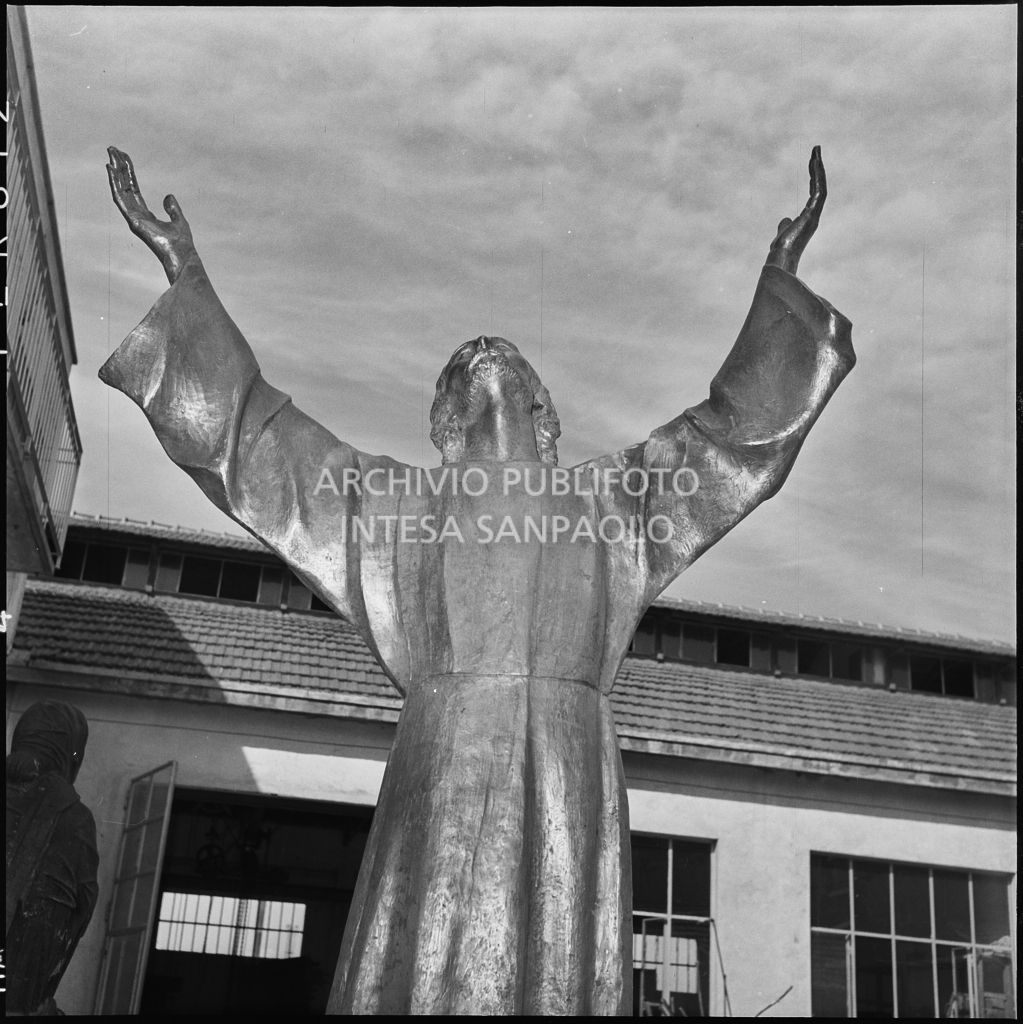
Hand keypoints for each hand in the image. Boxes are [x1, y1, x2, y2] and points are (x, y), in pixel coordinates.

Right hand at [107, 147, 196, 283]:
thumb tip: (168, 196)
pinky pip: (120, 198)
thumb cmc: (181, 242)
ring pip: (119, 189)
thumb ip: (173, 208)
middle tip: (112, 149)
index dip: (128, 173)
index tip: (123, 157)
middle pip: (124, 186)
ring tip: (110, 154)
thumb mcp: (179, 220)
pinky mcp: (132, 220)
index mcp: (145, 215)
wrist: (182, 254)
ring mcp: (132, 218)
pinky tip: (111, 169)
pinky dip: (114, 183)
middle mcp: (135, 215)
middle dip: (118, 168)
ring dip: (114, 172)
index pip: (133, 189)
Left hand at [766, 146, 825, 275]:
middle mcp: (814, 213)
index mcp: (808, 216)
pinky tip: (814, 163)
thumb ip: (785, 224)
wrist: (780, 257)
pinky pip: (818, 190)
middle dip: (817, 168)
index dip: (813, 176)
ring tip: (815, 151)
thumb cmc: (781, 248)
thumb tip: (784, 220)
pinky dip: (817, 177)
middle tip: (816, 150)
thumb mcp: (783, 231)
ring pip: (820, 186)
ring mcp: (815, 213)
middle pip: (818, 185)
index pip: (813, 192)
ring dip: (818, 168)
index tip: (812, 162)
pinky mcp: (812, 213)